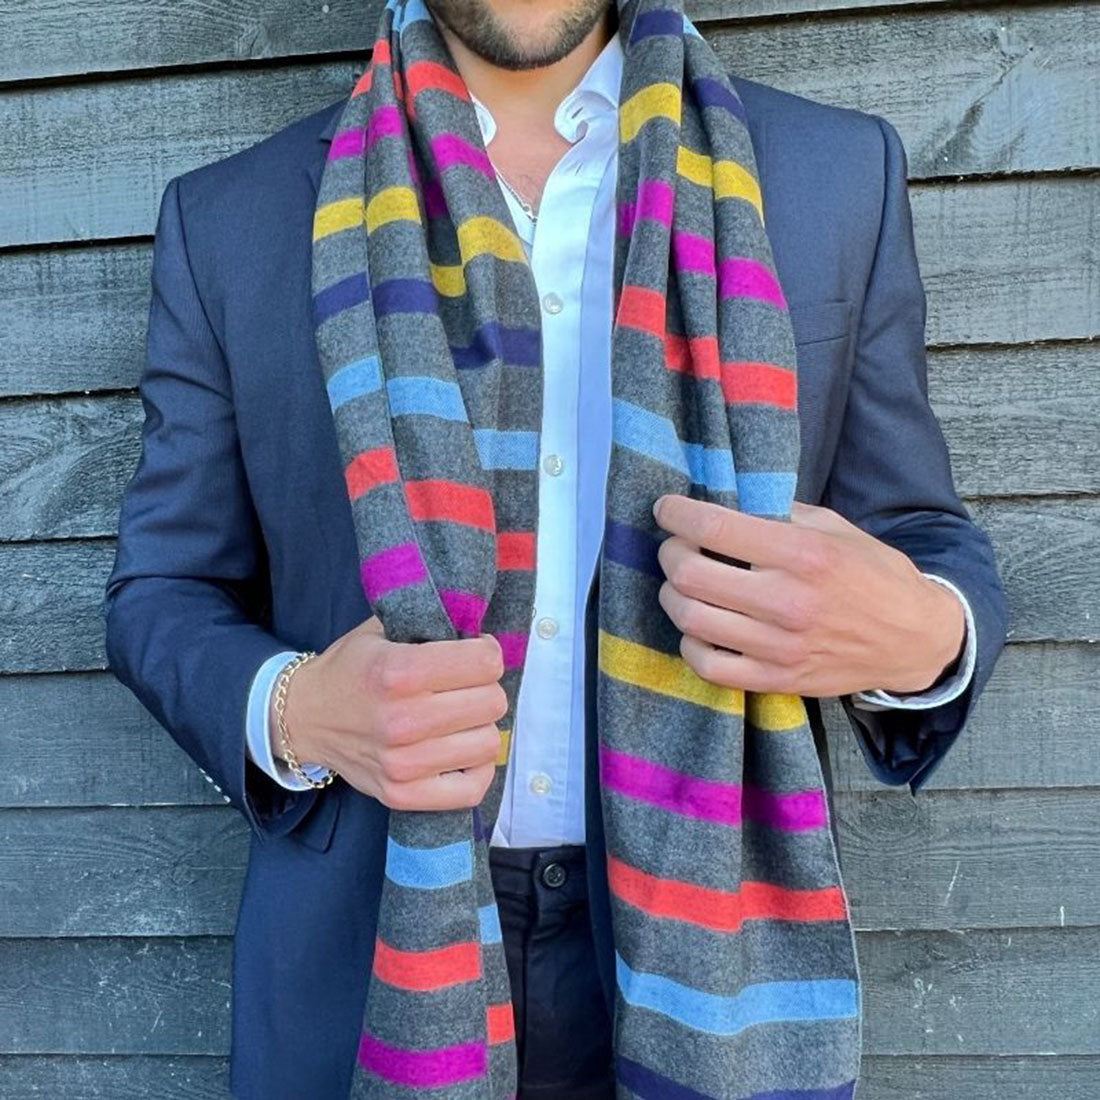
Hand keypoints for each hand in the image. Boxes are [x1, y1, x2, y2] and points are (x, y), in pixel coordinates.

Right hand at [271, 616, 507, 810]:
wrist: (303, 717)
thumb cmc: (350, 670)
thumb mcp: (381, 630)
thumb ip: (429, 622)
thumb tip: (480, 627)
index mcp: (398, 672)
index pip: (485, 662)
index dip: (487, 653)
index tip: (475, 653)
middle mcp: (401, 720)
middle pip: (492, 702)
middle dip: (486, 688)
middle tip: (467, 686)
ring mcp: (401, 763)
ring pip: (488, 743)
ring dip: (481, 727)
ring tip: (461, 718)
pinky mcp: (401, 794)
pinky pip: (471, 790)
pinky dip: (477, 770)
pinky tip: (462, 750)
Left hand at [653, 494, 965, 697]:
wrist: (914, 638)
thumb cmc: (871, 574)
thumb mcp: (834, 528)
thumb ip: (779, 514)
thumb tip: (722, 503)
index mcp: (802, 554)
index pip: (714, 527)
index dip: (676, 513)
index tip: (666, 508)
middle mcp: (787, 601)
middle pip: (689, 573)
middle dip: (669, 552)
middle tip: (675, 545)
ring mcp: (779, 646)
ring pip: (690, 619)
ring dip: (672, 594)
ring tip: (683, 584)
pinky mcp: (776, 679)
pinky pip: (707, 666)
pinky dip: (690, 642)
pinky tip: (699, 626)